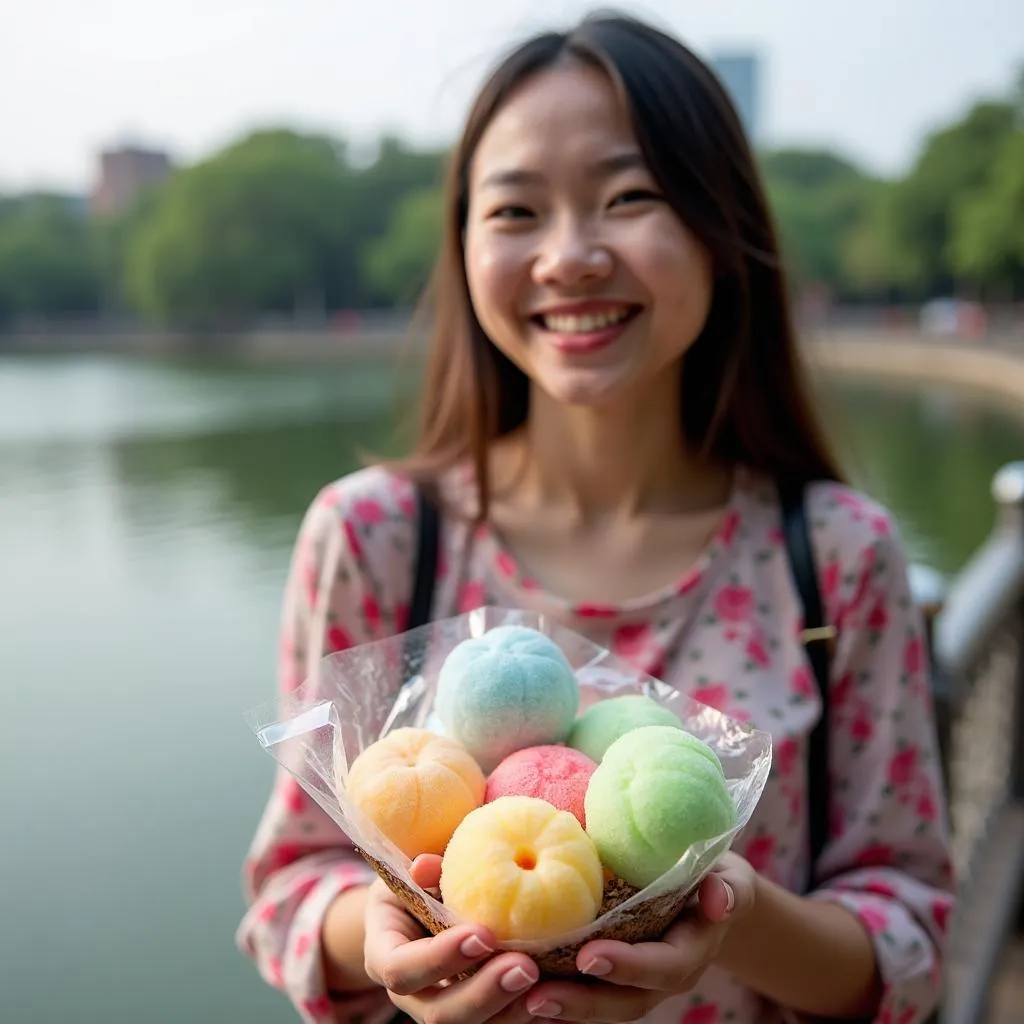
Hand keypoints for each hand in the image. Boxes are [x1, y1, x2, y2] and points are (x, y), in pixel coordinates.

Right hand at [363, 855, 541, 1023]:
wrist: (419, 906)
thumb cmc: (419, 878)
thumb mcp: (413, 866)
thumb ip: (424, 870)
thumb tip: (426, 865)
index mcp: (386, 954)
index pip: (400, 970)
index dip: (439, 959)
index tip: (482, 935)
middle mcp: (412, 993)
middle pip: (439, 1014)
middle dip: (483, 994)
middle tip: (525, 967)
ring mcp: (443, 1006)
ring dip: (510, 1010)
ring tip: (545, 983)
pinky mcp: (476, 1012)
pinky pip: (499, 1022)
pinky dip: (527, 1013)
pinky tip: (557, 997)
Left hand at [521, 853, 755, 1021]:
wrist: (707, 894)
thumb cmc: (712, 874)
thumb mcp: (730, 875)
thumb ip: (728, 888)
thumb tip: (718, 899)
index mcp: (688, 953)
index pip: (660, 966)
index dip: (628, 966)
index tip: (591, 956)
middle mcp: (659, 979)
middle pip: (622, 1001)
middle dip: (582, 1002)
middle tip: (539, 995)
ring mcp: (634, 983)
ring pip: (597, 1005)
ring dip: (561, 1007)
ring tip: (519, 1000)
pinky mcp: (609, 978)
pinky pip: (582, 993)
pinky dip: (551, 994)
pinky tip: (513, 988)